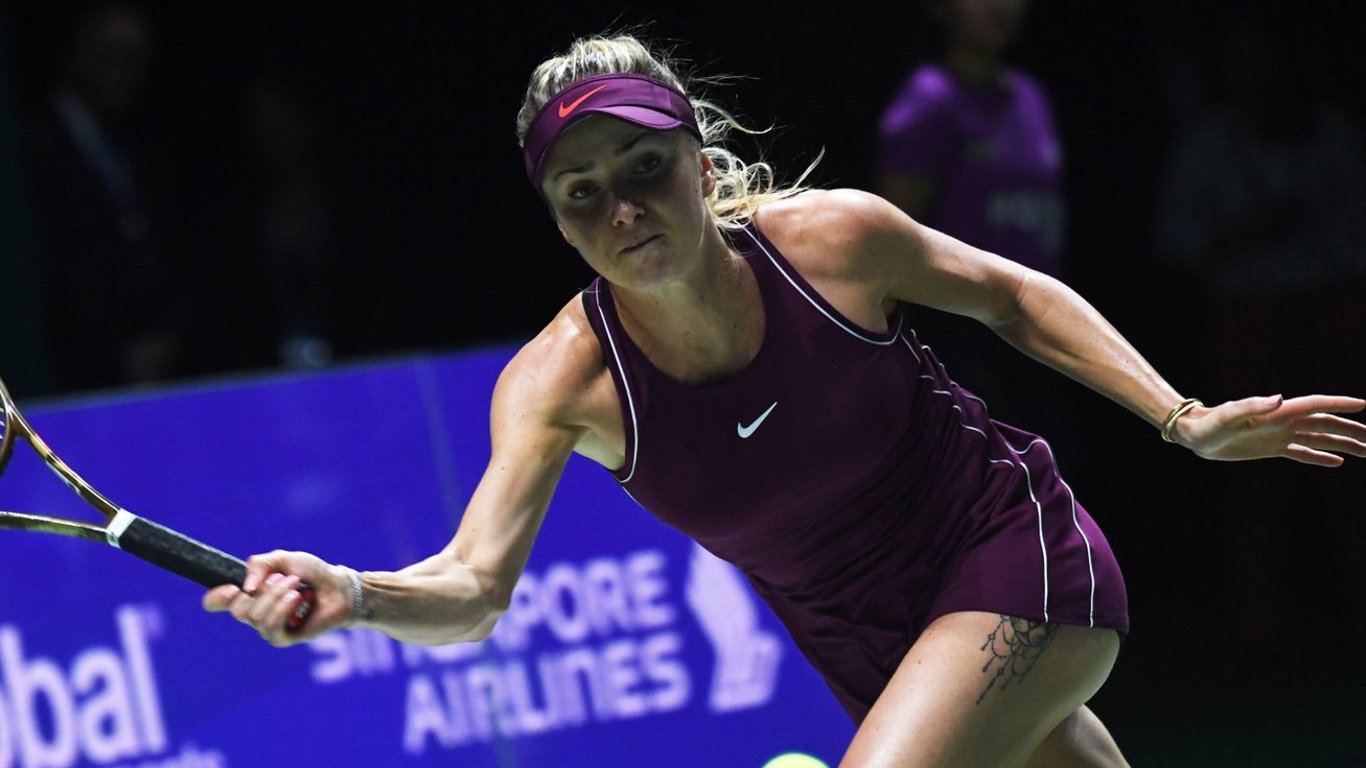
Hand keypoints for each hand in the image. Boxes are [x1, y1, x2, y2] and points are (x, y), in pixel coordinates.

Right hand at [203, 550, 354, 646]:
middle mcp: (253, 612)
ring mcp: (267, 627)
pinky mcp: (282, 639)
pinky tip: (298, 599)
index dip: (216, 598)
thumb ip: (260, 564)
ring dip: (278, 595)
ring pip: (256, 617)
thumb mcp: (283, 559)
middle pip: (237, 610)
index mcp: (248, 593)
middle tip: (286, 579)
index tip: (231, 588)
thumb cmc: (311, 573)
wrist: (338, 586)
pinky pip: (271, 628)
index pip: (216, 603)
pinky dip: (284, 609)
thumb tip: (245, 589)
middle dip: (264, 590)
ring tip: (297, 586)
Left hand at [1174, 394, 1365, 465]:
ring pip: (1319, 439)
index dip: (1339, 406)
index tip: (1364, 405)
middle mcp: (1284, 422)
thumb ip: (1252, 406)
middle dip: (1351, 430)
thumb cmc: (1209, 424)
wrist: (1195, 435)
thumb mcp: (1228, 416)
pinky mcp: (1272, 449)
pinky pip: (1302, 453)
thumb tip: (1278, 398)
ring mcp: (1280, 435)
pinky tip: (1338, 462)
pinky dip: (1320, 457)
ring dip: (1343, 444)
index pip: (1315, 406)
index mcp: (1278, 412)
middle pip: (1325, 424)